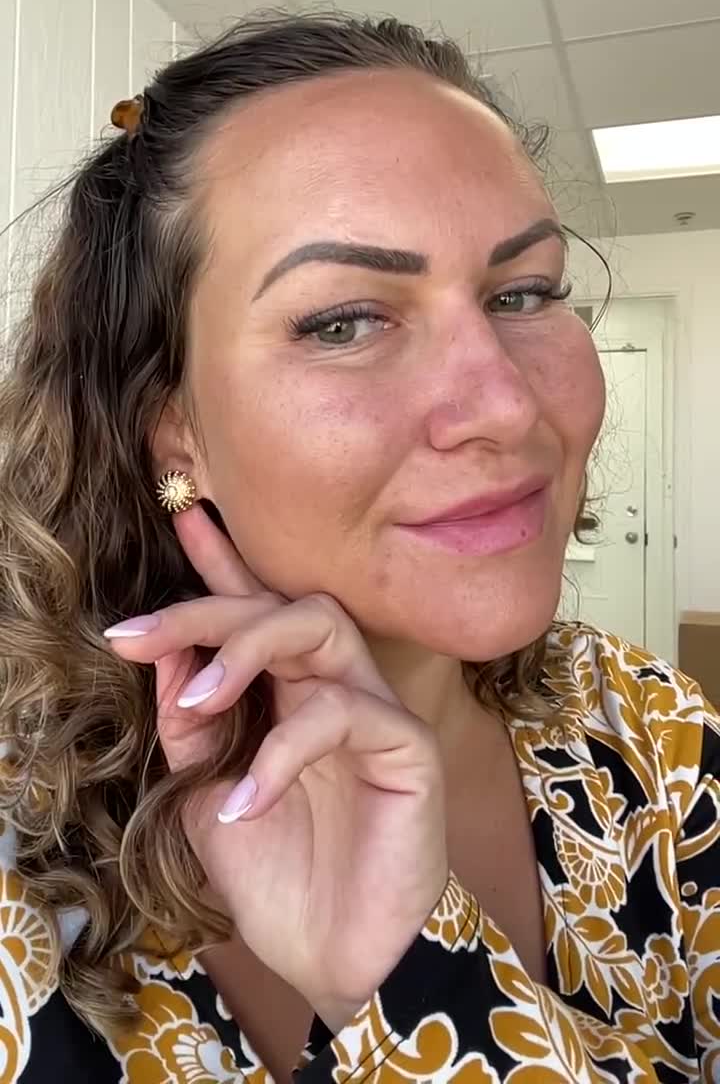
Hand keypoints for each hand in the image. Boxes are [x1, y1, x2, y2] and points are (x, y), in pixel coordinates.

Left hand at [106, 505, 447, 1029]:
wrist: (341, 958)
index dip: (222, 564)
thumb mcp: (206, 796)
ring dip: (248, 650)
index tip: (181, 514)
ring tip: (196, 700)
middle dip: (208, 609)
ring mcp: (375, 711)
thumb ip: (190, 726)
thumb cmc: (281, 877)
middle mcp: (335, 686)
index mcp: (290, 692)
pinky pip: (343, 716)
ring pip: (321, 629)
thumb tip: (163, 654)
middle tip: (138, 633)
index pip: (257, 612)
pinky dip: (282, 753)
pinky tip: (242, 804)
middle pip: (284, 605)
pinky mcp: (407, 747)